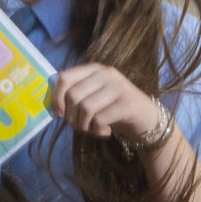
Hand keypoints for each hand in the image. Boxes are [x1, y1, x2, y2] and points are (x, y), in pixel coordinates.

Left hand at [52, 63, 172, 145]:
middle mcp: (106, 74)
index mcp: (95, 69)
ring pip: (85, 109)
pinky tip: (105, 132)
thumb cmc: (114, 108)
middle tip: (79, 126)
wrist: (147, 119)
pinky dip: (97, 131)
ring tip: (91, 129)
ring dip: (83, 126)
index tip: (59, 113)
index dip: (56, 97)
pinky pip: (99, 120)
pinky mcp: (127, 105)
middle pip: (73, 96)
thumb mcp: (94, 96)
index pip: (65, 77)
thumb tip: (54, 106)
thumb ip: (76, 95)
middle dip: (71, 117)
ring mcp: (118, 88)